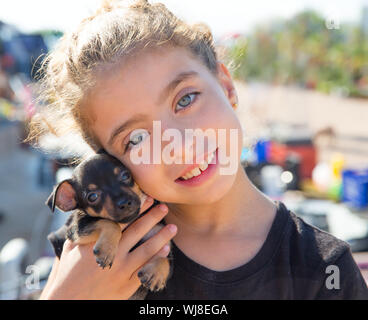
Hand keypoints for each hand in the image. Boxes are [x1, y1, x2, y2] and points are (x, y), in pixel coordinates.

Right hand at [40, 197, 175, 299]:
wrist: (67, 303)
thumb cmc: (67, 274)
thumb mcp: (70, 248)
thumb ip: (83, 231)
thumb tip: (89, 213)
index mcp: (99, 242)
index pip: (122, 221)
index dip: (137, 209)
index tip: (147, 198)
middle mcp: (113, 254)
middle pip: (138, 231)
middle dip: (152, 217)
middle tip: (164, 207)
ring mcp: (121, 271)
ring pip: (147, 250)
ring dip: (162, 237)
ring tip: (173, 227)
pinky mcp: (127, 286)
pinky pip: (146, 270)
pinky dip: (157, 260)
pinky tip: (166, 251)